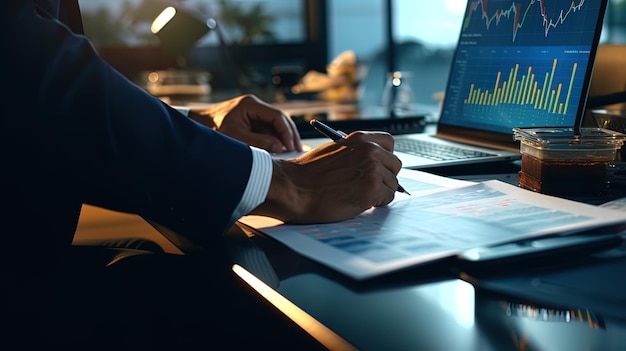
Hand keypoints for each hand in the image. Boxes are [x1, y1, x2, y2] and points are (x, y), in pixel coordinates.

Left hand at [193, 94, 301, 152]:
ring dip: (284, 136)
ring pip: (276, 123)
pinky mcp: (252, 119)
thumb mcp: (235, 136)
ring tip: (292, 150)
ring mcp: (254, 111)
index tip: (291, 146)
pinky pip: (268, 127)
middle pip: (280, 118)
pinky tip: (280, 148)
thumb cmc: (212, 129)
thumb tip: (279, 147)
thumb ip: (257, 142)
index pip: (277, 116)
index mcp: (250, 104)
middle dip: (289, 134)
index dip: (286, 132)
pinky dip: (275, 137)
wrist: (198, 125)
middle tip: (297, 149)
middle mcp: (254, 105)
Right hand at [252, 131, 402, 222]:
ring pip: (392, 184)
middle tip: (368, 186)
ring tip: (359, 195)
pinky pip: (388, 199)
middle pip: (395, 165)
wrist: (292, 187)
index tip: (379, 167)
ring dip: (380, 192)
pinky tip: (360, 202)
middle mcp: (369, 150)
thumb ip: (354, 153)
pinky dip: (377, 204)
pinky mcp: (372, 189)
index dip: (385, 157)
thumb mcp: (333, 150)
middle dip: (385, 177)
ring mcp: (372, 169)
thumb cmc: (306, 174)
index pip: (389, 143)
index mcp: (359, 138)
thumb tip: (371, 163)